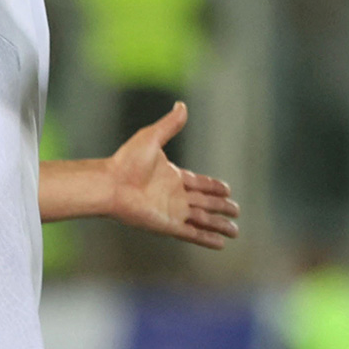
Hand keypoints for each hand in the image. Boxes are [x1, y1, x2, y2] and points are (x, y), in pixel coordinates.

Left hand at [107, 102, 238, 248]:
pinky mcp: (168, 225)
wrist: (110, 184)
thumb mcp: (151, 137)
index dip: (214, 187)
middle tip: (237, 210)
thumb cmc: (126, 161)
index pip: (199, 183)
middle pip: (205, 203)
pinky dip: (207, 239)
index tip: (228, 190)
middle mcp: (174, 196)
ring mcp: (172, 211)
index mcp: (172, 177)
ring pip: (203, 220)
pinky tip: (220, 244)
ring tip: (235, 231)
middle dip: (222, 207)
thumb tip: (181, 105)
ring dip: (219, 225)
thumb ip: (170, 124)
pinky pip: (193, 233)